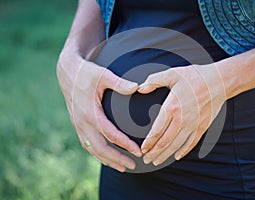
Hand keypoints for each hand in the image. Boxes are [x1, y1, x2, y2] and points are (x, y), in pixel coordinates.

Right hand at [57, 53, 141, 171]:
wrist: (67, 72)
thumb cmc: (87, 73)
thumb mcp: (103, 75)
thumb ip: (119, 83)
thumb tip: (137, 87)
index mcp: (90, 113)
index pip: (110, 134)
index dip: (125, 144)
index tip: (138, 151)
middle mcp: (82, 122)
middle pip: (100, 148)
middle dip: (117, 159)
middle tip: (133, 166)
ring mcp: (78, 125)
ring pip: (92, 149)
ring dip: (107, 160)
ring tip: (122, 167)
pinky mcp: (77, 124)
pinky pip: (87, 144)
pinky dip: (97, 153)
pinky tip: (106, 158)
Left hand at [139, 64, 225, 165]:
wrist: (219, 81)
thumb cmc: (195, 77)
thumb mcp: (172, 74)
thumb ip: (154, 81)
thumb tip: (140, 88)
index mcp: (172, 107)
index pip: (157, 130)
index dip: (149, 142)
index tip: (142, 149)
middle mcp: (182, 119)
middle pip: (165, 142)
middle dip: (154, 152)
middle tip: (146, 160)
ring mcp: (193, 125)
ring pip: (177, 145)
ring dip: (165, 155)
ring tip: (157, 161)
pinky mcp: (202, 126)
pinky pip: (191, 143)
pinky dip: (183, 151)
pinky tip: (177, 156)